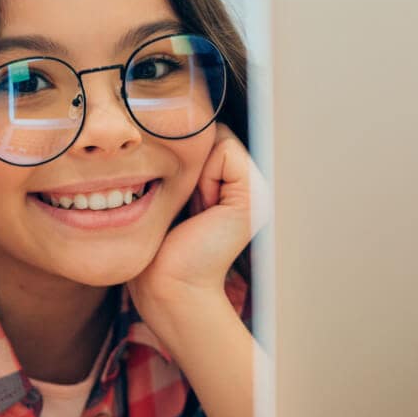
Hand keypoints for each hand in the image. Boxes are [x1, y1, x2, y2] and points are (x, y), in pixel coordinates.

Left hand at [130, 121, 271, 306]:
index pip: (207, 140)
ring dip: (195, 169)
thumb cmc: (159, 250)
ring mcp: (258, 191)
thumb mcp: (171, 199)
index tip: (179, 198)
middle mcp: (250, 188)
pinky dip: (204, 173)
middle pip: (212, 137)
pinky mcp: (253, 195)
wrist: (169, 286)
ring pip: (218, 140)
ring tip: (194, 208)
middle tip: (187, 206)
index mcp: (232, 190)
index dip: (185, 157)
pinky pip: (224, 150)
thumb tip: (170, 130)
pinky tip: (202, 206)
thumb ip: (183, 169)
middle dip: (190, 161)